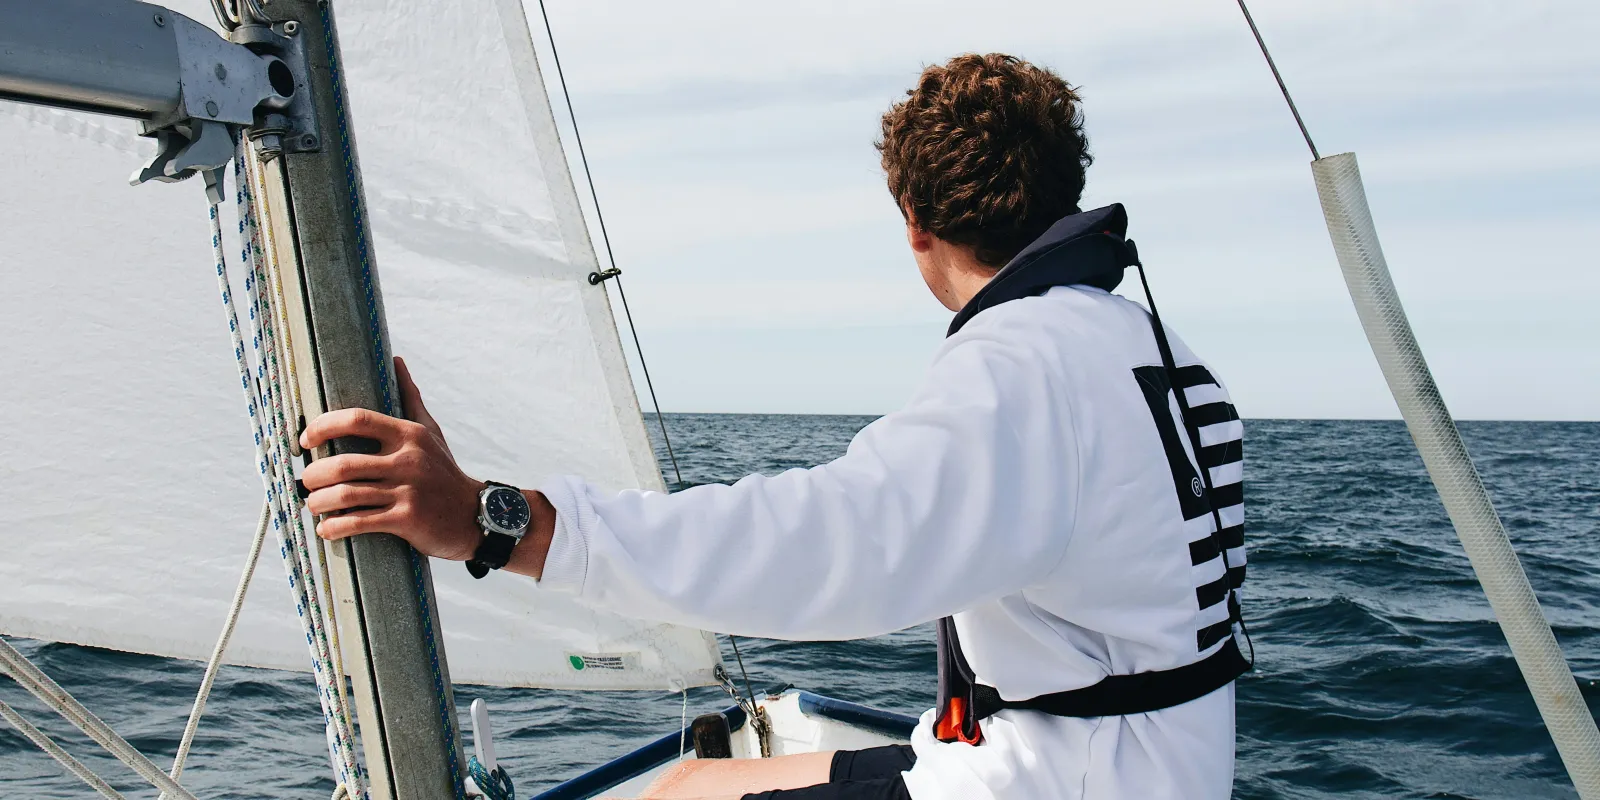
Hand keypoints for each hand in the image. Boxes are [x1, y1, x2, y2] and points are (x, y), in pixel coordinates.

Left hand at [300, 356, 482, 560]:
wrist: (473, 514)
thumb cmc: (444, 471)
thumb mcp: (431, 431)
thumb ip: (410, 397)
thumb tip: (395, 361)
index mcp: (408, 435)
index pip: (357, 419)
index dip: (323, 427)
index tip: (305, 440)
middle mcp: (408, 460)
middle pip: (343, 464)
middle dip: (313, 475)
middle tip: (305, 482)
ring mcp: (408, 491)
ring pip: (347, 496)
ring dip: (318, 503)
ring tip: (312, 505)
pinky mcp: (407, 519)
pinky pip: (360, 523)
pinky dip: (335, 528)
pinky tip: (326, 529)